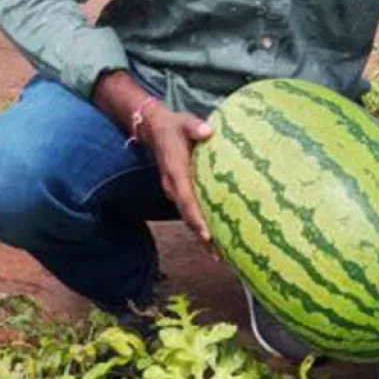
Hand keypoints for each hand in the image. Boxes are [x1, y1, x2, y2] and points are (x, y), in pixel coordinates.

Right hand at [139, 105, 213, 244]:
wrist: (156, 129)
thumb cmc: (175, 126)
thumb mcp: (184, 122)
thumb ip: (195, 127)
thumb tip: (207, 132)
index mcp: (175, 172)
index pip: (186, 199)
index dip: (196, 217)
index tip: (207, 234)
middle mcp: (173, 187)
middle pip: (188, 216)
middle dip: (203, 236)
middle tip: (221, 255)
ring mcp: (176, 192)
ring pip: (189, 218)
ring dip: (204, 237)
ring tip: (222, 256)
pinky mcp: (181, 193)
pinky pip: (192, 212)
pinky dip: (202, 227)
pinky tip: (216, 241)